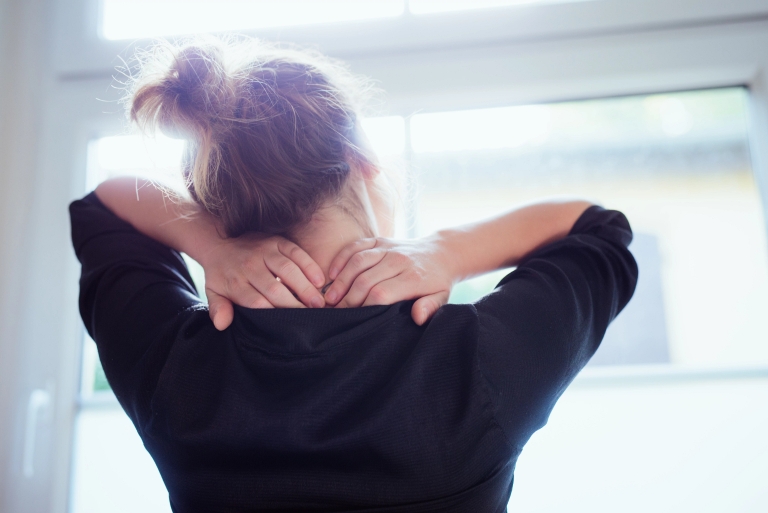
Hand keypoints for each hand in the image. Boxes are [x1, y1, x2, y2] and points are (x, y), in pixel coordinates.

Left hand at [199, 235, 325, 330]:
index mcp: (235, 282)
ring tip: (319, 303)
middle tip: (312, 317)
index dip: (274, 314)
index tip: (290, 326)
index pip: (256, 302)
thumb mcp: (213, 292)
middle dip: (294, 304)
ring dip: (305, 287)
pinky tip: (319, 281)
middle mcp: (250, 265)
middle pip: (274, 288)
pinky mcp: (277, 240)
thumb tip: (221, 324)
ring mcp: (264, 251)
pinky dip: (309, 266)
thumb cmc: (222, 274)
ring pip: (288, 270)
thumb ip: (218, 308)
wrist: (220, 242)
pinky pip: (296, 252)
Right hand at [323, 236, 455, 324]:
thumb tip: (417, 317)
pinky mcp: (380, 240)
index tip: (355, 319)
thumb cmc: (438, 281)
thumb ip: (430, 307)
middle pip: (365, 280)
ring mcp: (388, 247)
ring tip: (329, 298)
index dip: (364, 307)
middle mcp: (398, 260)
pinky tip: (331, 274)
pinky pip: (356, 246)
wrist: (443, 253)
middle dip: (348, 299)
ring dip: (340, 281)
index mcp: (413, 278)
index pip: (381, 294)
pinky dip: (341, 258)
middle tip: (336, 313)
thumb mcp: (441, 297)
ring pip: (357, 262)